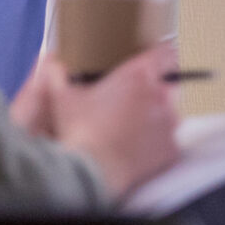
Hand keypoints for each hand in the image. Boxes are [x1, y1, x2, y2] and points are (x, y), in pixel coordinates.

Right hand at [16, 46, 182, 198]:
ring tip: (133, 124)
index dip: (163, 55)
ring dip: (158, 114)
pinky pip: (169, 139)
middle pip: (172, 82)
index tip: (156, 60)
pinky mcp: (171, 148)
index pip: (167, 53)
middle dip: (159, 86)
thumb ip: (58, 74)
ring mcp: (169, 123)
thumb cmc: (80, 133)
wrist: (92, 171)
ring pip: (172, 111)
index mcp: (138, 77)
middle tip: (137, 96)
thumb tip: (52, 64)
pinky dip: (158, 141)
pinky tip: (138, 145)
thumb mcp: (62, 97)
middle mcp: (160, 96)